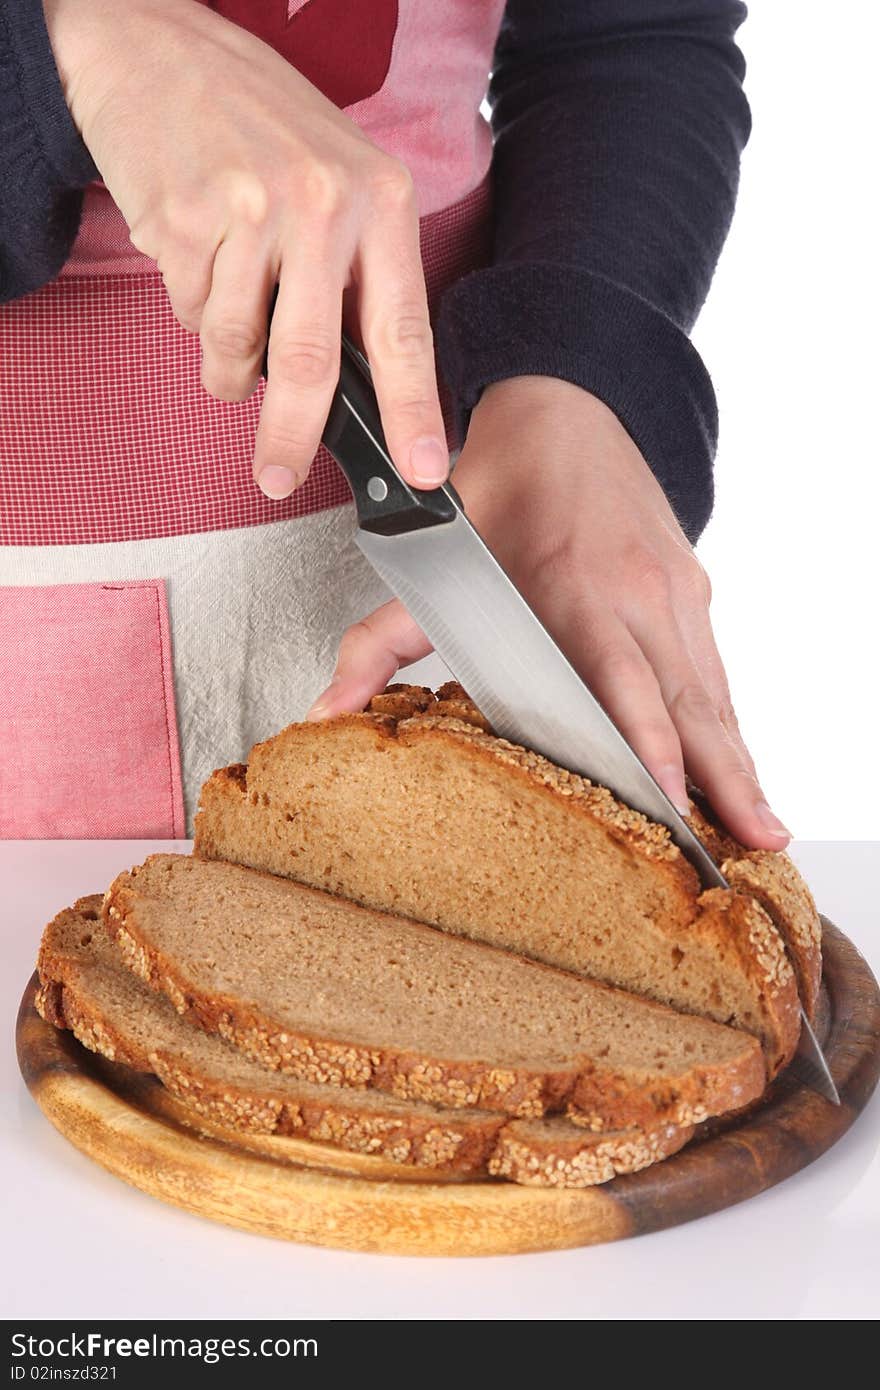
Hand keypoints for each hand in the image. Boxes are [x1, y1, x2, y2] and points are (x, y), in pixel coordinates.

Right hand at [43, 0, 448, 496]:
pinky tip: (196, 254)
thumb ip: (358, 276)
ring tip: (226, 308)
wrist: (160, 50)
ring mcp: (251, 210)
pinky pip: (188, 311)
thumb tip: (366, 387)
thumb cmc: (260, 124)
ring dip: (226, 360)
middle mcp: (323, 204)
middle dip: (291, 435)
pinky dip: (190, 305)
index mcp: (380, 200)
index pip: (404, 331)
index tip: (425, 468)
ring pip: (236, 344)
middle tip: (276, 474)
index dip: (414, 412)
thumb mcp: (342, 182)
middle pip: (310, 361)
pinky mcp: (185, 218)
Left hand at [309, 376, 790, 849]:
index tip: (671, 793)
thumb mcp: (432, 557)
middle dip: (721, 776)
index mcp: (574, 588)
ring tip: (762, 830)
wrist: (567, 406)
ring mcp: (675, 592)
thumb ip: (382, 638)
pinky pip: (714, 672)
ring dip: (738, 764)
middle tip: (754, 840)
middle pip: (687, 700)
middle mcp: (636, 593)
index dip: (648, 737)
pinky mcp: (694, 590)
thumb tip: (330, 709)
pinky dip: (730, 727)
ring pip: (712, 693)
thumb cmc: (500, 486)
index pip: (621, 676)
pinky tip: (741, 775)